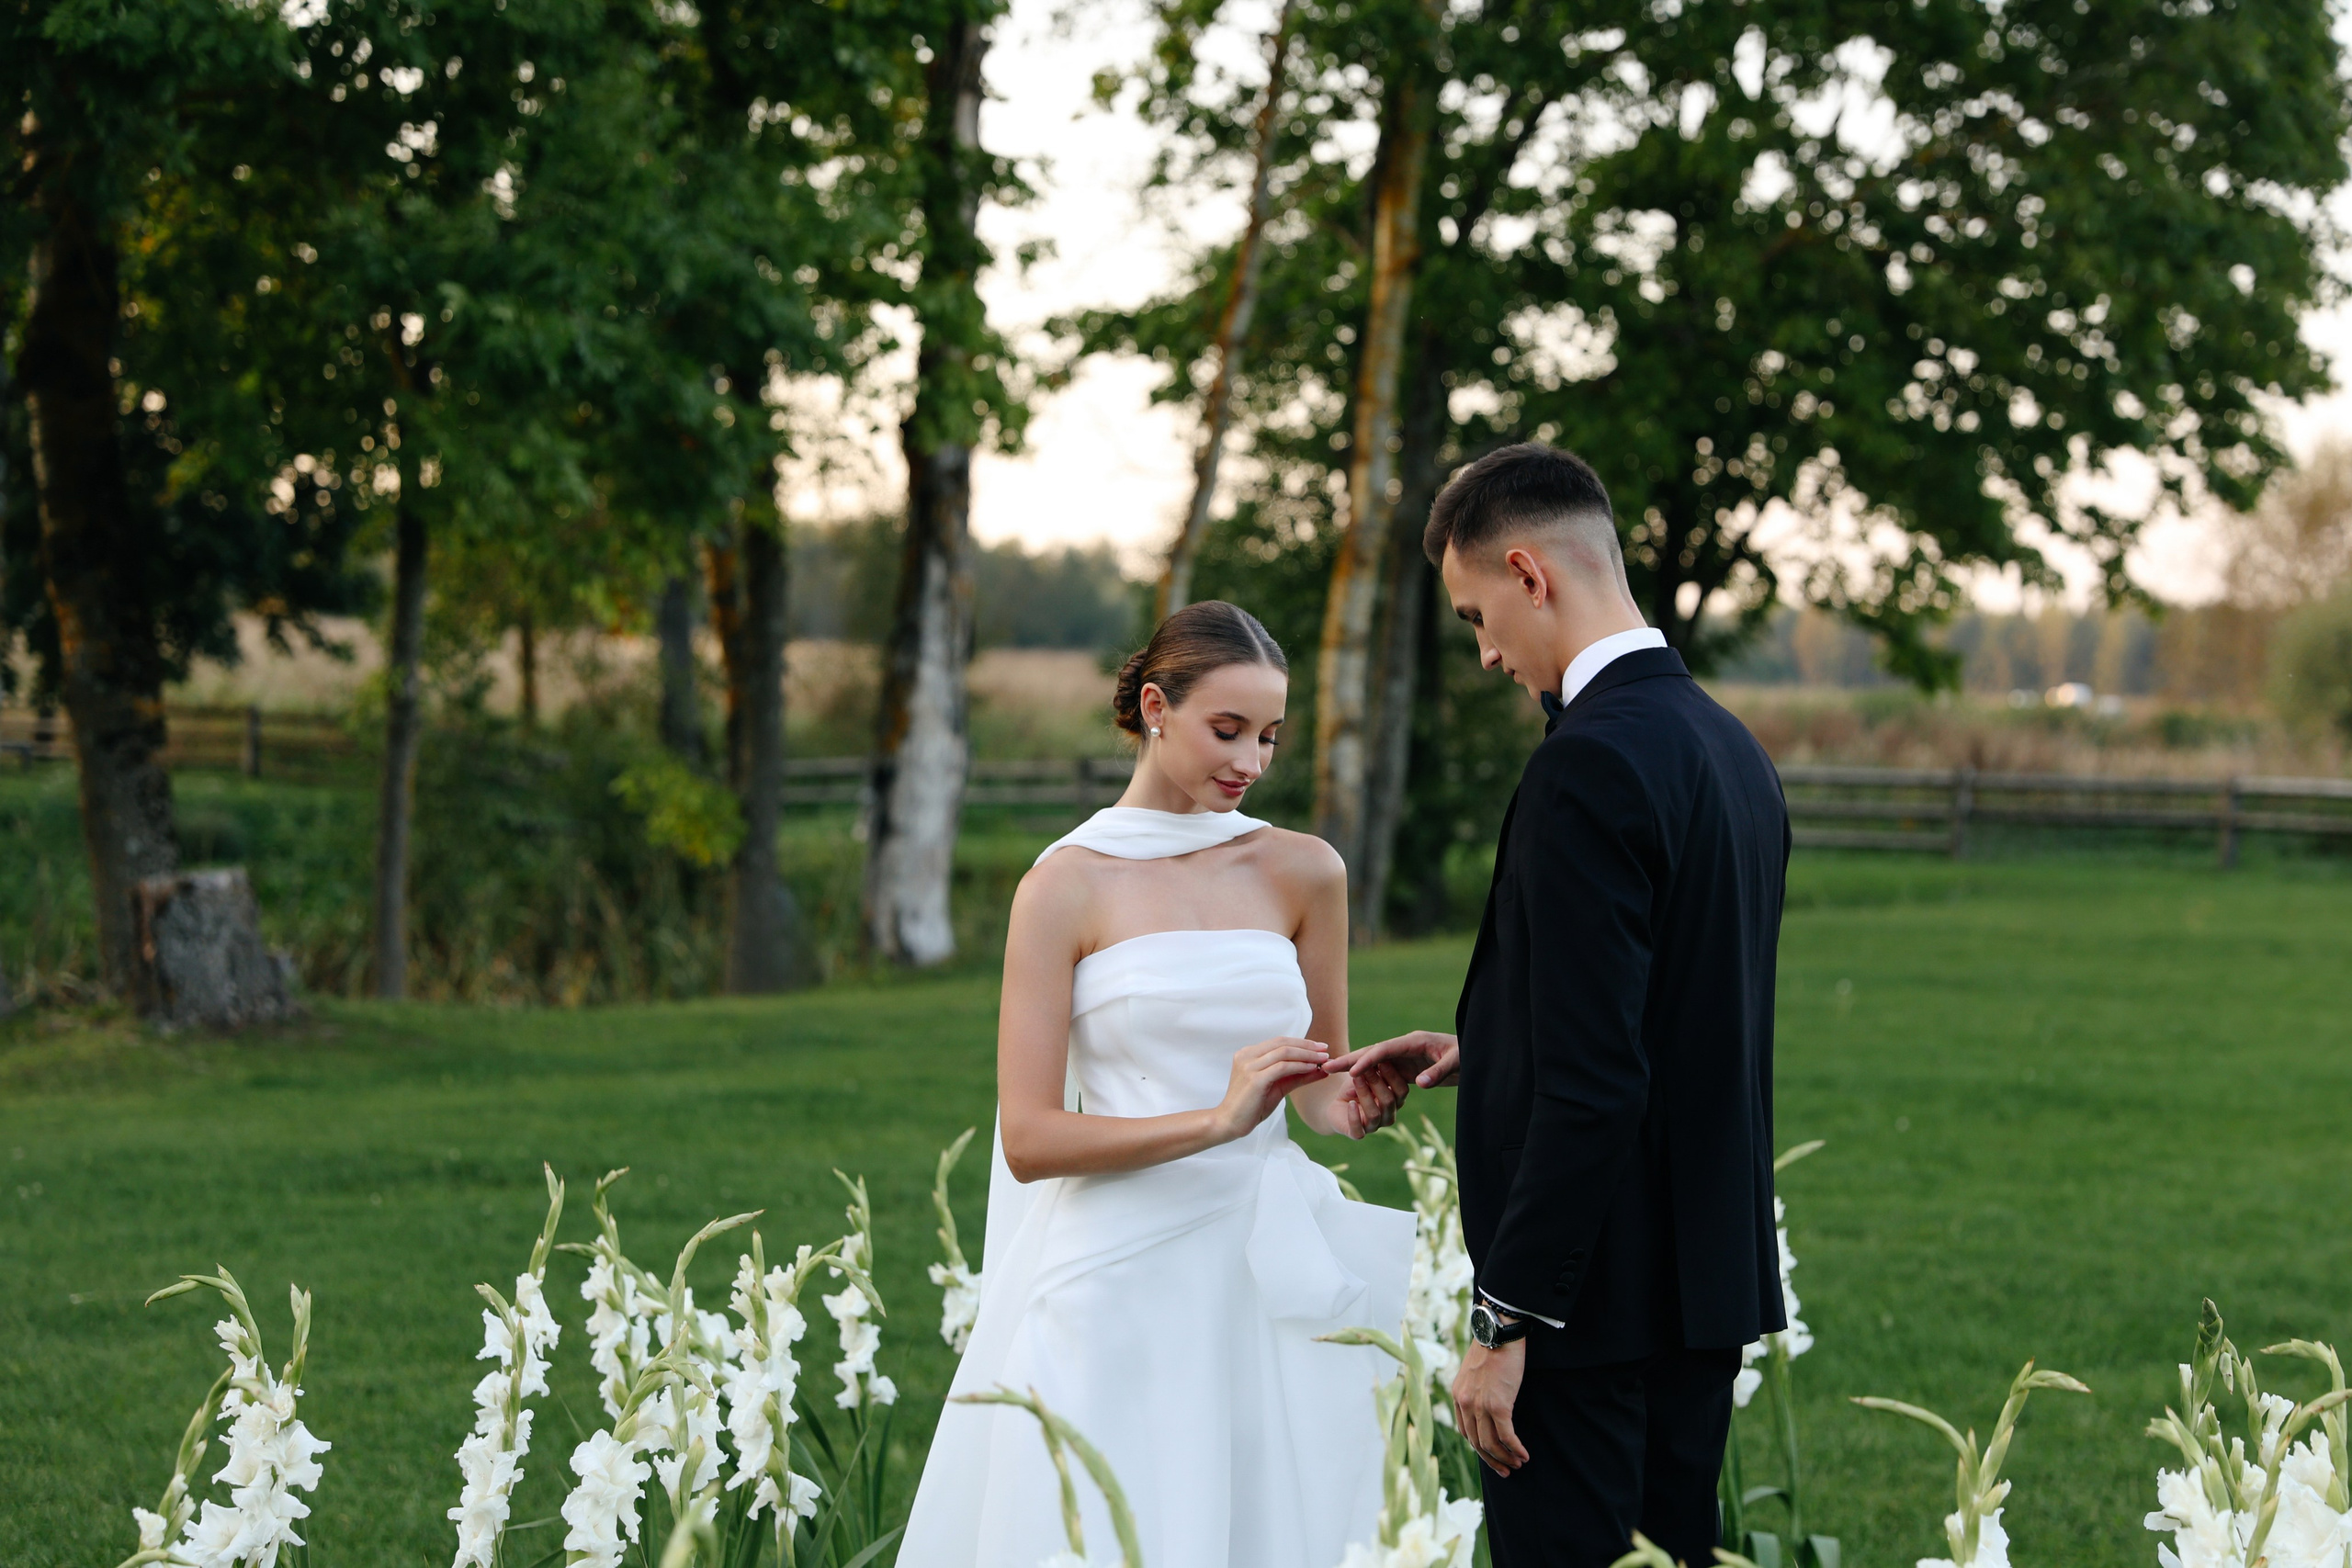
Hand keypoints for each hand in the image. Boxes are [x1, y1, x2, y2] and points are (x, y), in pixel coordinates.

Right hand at [1210, 1037, 1330, 1143]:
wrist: (1230, 1123)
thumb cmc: (1252, 1106)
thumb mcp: (1277, 1087)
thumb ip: (1297, 1076)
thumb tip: (1320, 1069)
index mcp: (1248, 1054)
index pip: (1279, 1041)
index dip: (1301, 1042)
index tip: (1320, 1047)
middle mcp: (1247, 1055)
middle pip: (1282, 1043)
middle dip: (1307, 1046)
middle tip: (1326, 1050)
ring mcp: (1249, 1066)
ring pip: (1284, 1052)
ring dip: (1307, 1055)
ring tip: (1323, 1059)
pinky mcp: (1255, 1079)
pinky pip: (1282, 1067)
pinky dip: (1299, 1066)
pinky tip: (1312, 1068)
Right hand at [1327, 1029, 1460, 1089]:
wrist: (1475, 1054)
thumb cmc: (1468, 1055)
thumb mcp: (1456, 1063)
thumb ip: (1438, 1072)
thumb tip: (1421, 1083)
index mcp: (1414, 1041)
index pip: (1385, 1049)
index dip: (1367, 1060)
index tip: (1351, 1072)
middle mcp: (1405, 1047)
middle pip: (1372, 1052)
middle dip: (1350, 1059)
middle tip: (1326, 1066)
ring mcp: (1404, 1056)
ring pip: (1373, 1061)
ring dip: (1353, 1067)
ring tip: (1331, 1073)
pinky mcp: (1406, 1066)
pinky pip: (1381, 1071)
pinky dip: (1366, 1075)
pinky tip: (1353, 1083)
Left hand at [1328, 1057, 1410, 1138]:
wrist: (1335, 1104)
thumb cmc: (1354, 1087)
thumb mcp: (1362, 1075)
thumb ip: (1370, 1070)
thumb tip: (1376, 1063)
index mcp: (1395, 1101)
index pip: (1402, 1091)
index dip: (1393, 1076)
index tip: (1382, 1060)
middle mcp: (1388, 1116)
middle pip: (1389, 1101)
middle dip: (1377, 1082)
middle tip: (1366, 1067)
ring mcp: (1373, 1126)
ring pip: (1374, 1114)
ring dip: (1364, 1094)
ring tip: (1356, 1079)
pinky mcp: (1356, 1134)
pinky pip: (1358, 1130)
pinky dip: (1354, 1117)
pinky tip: (1350, 1104)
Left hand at [1451, 1339, 1529, 1474]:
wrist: (1499, 1332)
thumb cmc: (1492, 1348)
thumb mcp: (1475, 1371)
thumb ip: (1476, 1389)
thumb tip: (1487, 1403)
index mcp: (1458, 1395)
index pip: (1465, 1431)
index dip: (1479, 1447)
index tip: (1491, 1454)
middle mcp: (1465, 1403)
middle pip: (1476, 1443)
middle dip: (1492, 1460)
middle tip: (1505, 1470)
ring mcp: (1480, 1406)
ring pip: (1491, 1443)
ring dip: (1505, 1458)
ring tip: (1518, 1464)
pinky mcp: (1498, 1405)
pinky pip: (1506, 1436)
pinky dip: (1515, 1449)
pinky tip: (1524, 1455)